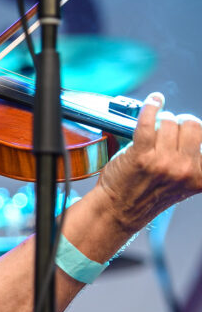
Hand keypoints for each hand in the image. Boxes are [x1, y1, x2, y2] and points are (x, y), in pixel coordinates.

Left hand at [97, 92, 201, 233]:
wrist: (119, 209)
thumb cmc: (148, 194)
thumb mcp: (183, 183)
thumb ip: (194, 161)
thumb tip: (194, 128)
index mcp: (200, 176)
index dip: (196, 131)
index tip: (191, 131)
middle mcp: (185, 169)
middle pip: (192, 124)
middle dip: (180, 123)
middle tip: (169, 129)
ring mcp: (163, 162)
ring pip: (169, 122)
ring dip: (161, 121)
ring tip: (154, 131)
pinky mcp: (141, 155)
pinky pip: (148, 120)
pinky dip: (151, 106)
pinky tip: (153, 101)